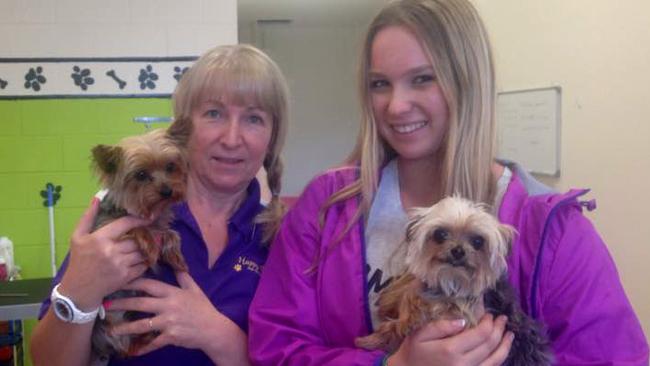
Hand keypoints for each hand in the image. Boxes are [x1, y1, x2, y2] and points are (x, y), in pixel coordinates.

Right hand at [58, 198, 149, 309]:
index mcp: (100, 239)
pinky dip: (146, 260)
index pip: (125, 224)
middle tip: (153, 231)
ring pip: (142, 251)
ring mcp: (120, 265)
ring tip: (151, 242)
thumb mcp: (77, 237)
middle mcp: (111, 251)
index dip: (140, 219)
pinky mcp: (126, 277)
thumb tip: (97, 198)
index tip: (149, 217)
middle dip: (146, 234)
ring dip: (148, 247)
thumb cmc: (78, 261)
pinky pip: (143, 265)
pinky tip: (145, 257)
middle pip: (137, 238)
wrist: (78, 290)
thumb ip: (88, 217)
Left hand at [109, 271, 240, 355]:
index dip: (132, 282)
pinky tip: (132, 351)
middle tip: (105, 303)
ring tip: (111, 329)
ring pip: (142, 325)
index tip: (118, 281)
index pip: (149, 285)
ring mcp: (169, 322)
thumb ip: (184, 278)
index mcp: (173, 293)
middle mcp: (168, 306)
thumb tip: (176, 264)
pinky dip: (142, 348)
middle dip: (121, 303)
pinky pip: (153, 343)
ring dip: (125, 327)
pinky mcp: (170, 337)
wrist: (214, 329)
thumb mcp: (195, 290)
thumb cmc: (203, 308)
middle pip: (140, 303)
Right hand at [388, 314, 513, 365]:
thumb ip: (440, 326)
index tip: (488, 313)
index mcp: (451, 350)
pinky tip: (502, 350)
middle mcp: (464, 364)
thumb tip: (463, 320)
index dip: (488, 322)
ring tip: (509, 333)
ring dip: (505, 345)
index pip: (480, 334)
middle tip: (501, 318)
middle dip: (498, 329)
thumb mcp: (419, 334)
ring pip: (495, 359)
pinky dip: (499, 359)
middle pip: (490, 345)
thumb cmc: (413, 351)